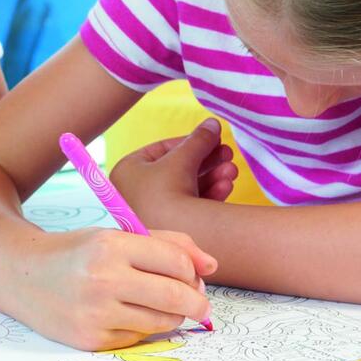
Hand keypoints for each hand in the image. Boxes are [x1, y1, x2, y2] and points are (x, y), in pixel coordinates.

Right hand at [10, 225, 217, 351]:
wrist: (21, 275)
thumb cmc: (76, 253)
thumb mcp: (116, 236)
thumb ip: (167, 244)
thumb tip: (211, 265)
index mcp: (111, 246)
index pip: (175, 262)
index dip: (193, 272)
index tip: (194, 277)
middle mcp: (103, 280)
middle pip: (175, 296)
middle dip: (197, 303)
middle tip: (200, 305)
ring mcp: (96, 314)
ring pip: (162, 322)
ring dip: (172, 317)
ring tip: (161, 306)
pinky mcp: (90, 340)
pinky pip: (138, 338)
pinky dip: (143, 329)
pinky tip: (129, 316)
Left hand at [110, 118, 236, 222]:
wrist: (172, 237)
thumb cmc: (167, 192)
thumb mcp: (183, 158)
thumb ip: (199, 139)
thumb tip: (212, 123)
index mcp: (127, 171)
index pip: (160, 150)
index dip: (189, 142)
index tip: (211, 138)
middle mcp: (135, 192)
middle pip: (177, 169)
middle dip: (207, 161)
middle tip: (228, 154)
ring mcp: (151, 212)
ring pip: (186, 188)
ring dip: (212, 177)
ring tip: (233, 171)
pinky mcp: (169, 229)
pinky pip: (189, 207)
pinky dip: (208, 196)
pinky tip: (227, 187)